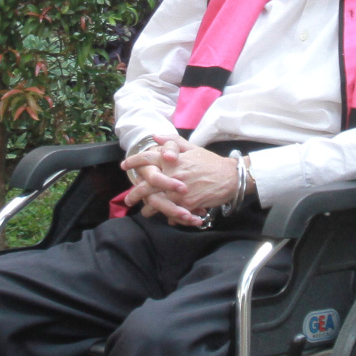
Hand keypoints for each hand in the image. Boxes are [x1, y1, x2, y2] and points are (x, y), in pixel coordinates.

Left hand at [124, 141, 240, 226]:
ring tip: (145, 212)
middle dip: (134, 193)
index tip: (124, 166)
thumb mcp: (192, 148)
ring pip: (156, 202)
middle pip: (146, 185)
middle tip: (128, 199)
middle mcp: (173, 174)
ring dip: (149, 209)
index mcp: (172, 159)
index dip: (133, 162)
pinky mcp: (187, 204)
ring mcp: (179, 191)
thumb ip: (172, 142)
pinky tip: (166, 218)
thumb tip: (155, 137)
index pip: (147, 159)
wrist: (230, 177)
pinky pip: (173, 212)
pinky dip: (169, 216)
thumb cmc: (210, 162)